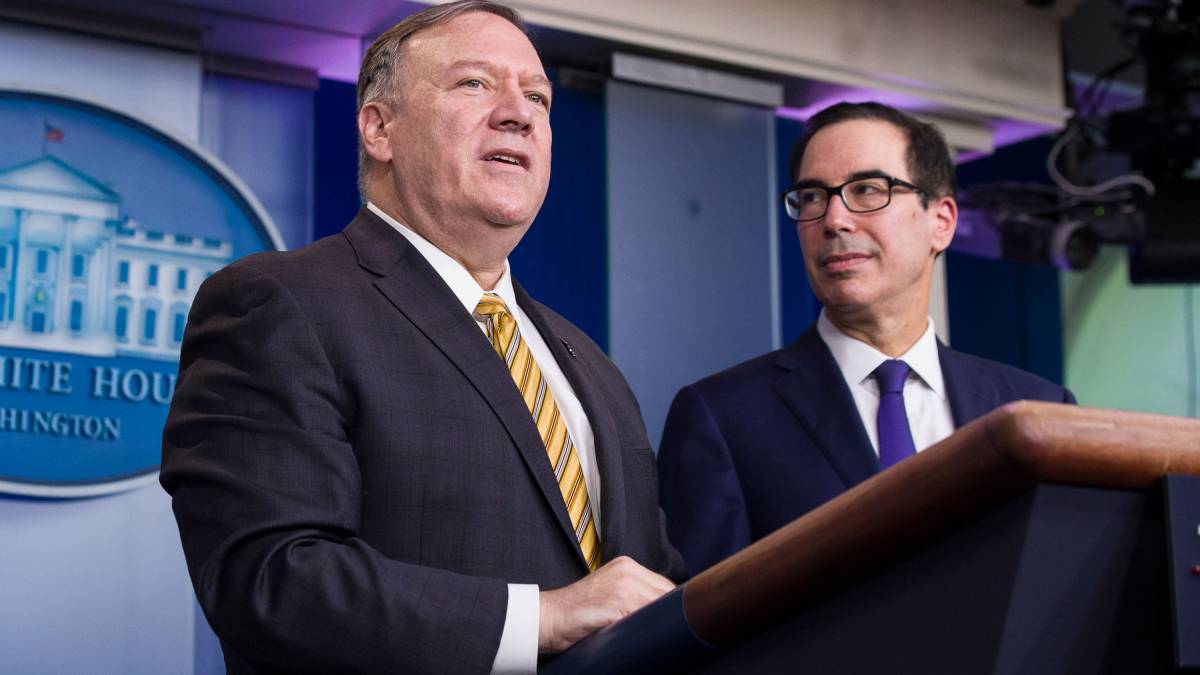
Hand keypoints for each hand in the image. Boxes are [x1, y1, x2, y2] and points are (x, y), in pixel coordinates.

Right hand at [537, 556, 674, 653]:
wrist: (549, 617)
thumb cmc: (577, 613)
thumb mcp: (609, 594)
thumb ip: (633, 595)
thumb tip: (661, 613)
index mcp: (626, 565)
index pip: (664, 585)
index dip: (670, 605)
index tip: (672, 619)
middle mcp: (627, 570)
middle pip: (666, 593)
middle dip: (668, 613)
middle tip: (666, 631)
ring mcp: (623, 584)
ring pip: (660, 605)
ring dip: (660, 622)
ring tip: (656, 636)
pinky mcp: (618, 601)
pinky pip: (646, 616)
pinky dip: (648, 628)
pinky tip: (643, 637)